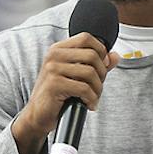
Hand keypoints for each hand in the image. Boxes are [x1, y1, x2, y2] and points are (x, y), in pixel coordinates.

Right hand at [11, 31, 116, 153]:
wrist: (37, 115)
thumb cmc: (56, 95)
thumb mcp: (76, 76)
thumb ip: (96, 65)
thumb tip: (115, 56)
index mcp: (58, 49)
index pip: (86, 38)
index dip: (100, 50)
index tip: (103, 66)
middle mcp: (54, 55)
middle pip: (92, 55)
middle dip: (102, 73)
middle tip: (98, 87)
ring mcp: (52, 69)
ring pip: (90, 73)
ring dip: (97, 89)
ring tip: (94, 98)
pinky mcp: (54, 84)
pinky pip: (84, 88)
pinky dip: (91, 98)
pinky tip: (88, 104)